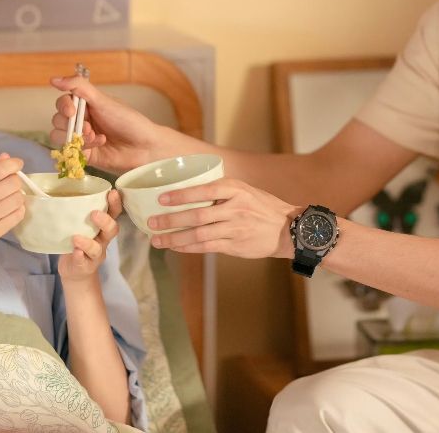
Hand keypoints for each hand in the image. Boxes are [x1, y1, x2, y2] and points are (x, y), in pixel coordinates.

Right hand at [0, 153, 24, 262]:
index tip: (18, 164)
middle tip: (9, 184)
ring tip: (8, 198)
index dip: (14, 164)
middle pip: (13, 184)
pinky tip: (9, 209)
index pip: (0, 170)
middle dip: (15, 181)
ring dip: (17, 196)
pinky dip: (18, 209)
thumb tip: (7, 158)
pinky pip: (18, 215)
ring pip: (18, 199)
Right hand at [49, 74, 161, 172]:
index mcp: (86, 105)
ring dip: (76, 136)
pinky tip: (100, 143)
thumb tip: (54, 79)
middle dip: (71, 124)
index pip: (63, 103)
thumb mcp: (103, 101)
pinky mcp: (84, 154)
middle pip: (58, 120)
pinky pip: (69, 151)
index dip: (64, 107)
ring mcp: (82, 138)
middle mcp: (82, 120)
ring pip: (59, 137)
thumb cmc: (128, 121)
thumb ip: (79, 88)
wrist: (144, 146)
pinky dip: (83, 146)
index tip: (71, 111)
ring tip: (96, 136)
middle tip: (88, 127)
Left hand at [58, 190, 122, 283]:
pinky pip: (83, 262)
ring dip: (88, 243)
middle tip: (94, 213)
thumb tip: (61, 191)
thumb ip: (77, 213)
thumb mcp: (80, 227)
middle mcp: (102, 241)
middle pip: (111, 231)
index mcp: (102, 228)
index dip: (115, 204)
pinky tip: (75, 252)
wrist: (75, 273)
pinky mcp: (84, 267)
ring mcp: (94, 256)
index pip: (114, 214)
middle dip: (105, 221)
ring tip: (76, 238)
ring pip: (96, 249)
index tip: (113, 193)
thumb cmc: (77, 243)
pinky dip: (79, 256)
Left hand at [148, 179, 301, 258]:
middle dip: (171, 220)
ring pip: (199, 235)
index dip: (181, 195)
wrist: (287, 229)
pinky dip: (188, 248)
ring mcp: (235, 229)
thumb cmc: (262, 207)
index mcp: (236, 189)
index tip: (162, 198)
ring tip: (157, 240)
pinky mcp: (235, 246)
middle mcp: (235, 208)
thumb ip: (221, 191)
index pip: (204, 190)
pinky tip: (176, 247)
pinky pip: (207, 247)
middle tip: (151, 223)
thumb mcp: (245, 190)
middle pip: (197, 215)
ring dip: (175, 238)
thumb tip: (188, 193)